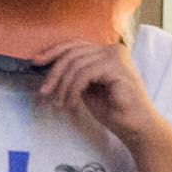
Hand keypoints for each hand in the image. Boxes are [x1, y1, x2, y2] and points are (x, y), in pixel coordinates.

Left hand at [38, 37, 163, 146]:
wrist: (135, 127)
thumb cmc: (113, 109)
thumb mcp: (87, 87)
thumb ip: (74, 73)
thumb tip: (48, 66)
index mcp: (107, 51)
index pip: (75, 45)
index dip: (53, 52)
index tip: (35, 62)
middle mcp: (113, 49)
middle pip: (72, 54)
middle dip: (54, 74)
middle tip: (44, 92)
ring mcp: (116, 56)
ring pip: (75, 66)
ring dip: (63, 88)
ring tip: (59, 104)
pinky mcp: (117, 67)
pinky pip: (84, 75)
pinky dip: (73, 91)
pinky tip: (72, 104)